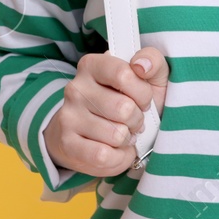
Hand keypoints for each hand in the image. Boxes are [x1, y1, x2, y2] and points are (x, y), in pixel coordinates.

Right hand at [43, 47, 168, 177]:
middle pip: (123, 108)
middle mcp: (75, 88)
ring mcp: (67, 116)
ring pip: (116, 134)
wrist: (95, 138)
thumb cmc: (130, 102)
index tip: (142, 100)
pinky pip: (103, 155)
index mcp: (93, 65)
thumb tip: (142, 65)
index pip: (124, 74)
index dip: (142, 93)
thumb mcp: (149, 78)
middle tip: (132, 121)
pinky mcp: (65, 144)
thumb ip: (153, 61)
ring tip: (122, 134)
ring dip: (127, 139)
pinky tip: (114, 150)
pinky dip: (117, 157)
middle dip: (137, 119)